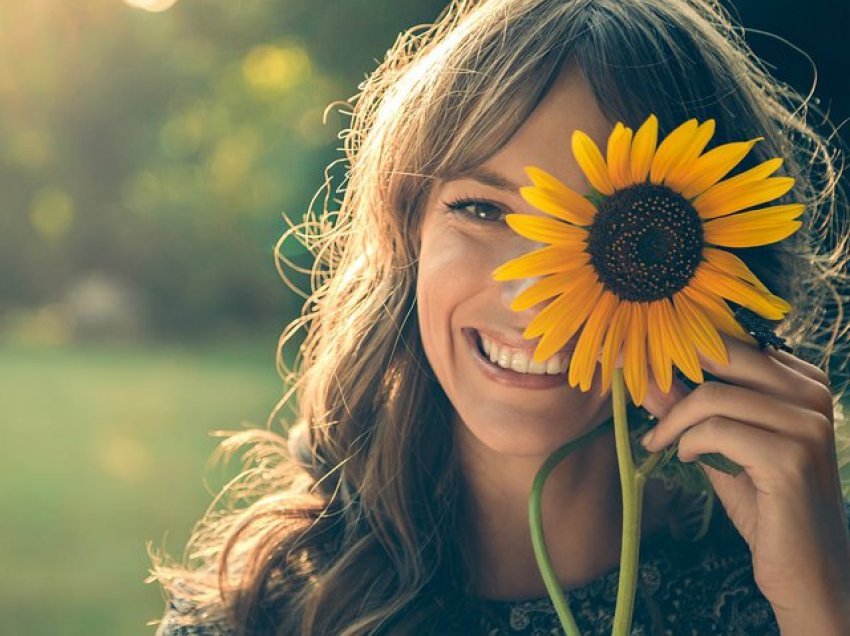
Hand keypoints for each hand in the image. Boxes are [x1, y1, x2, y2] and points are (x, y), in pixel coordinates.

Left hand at [639, 335, 849, 629]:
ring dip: (673, 420)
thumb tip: (647, 374)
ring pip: (713, 396)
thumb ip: (690, 410)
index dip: (681, 348)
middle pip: (722, 357)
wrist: (810, 572)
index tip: (640, 361)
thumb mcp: (722, 446)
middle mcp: (813, 395)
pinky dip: (688, 443)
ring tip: (659, 441)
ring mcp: (807, 426)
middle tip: (637, 389)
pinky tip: (685, 458)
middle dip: (668, 371)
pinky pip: (716, 431)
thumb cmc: (766, 505)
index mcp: (803, 382)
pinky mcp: (791, 459)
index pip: (732, 343)